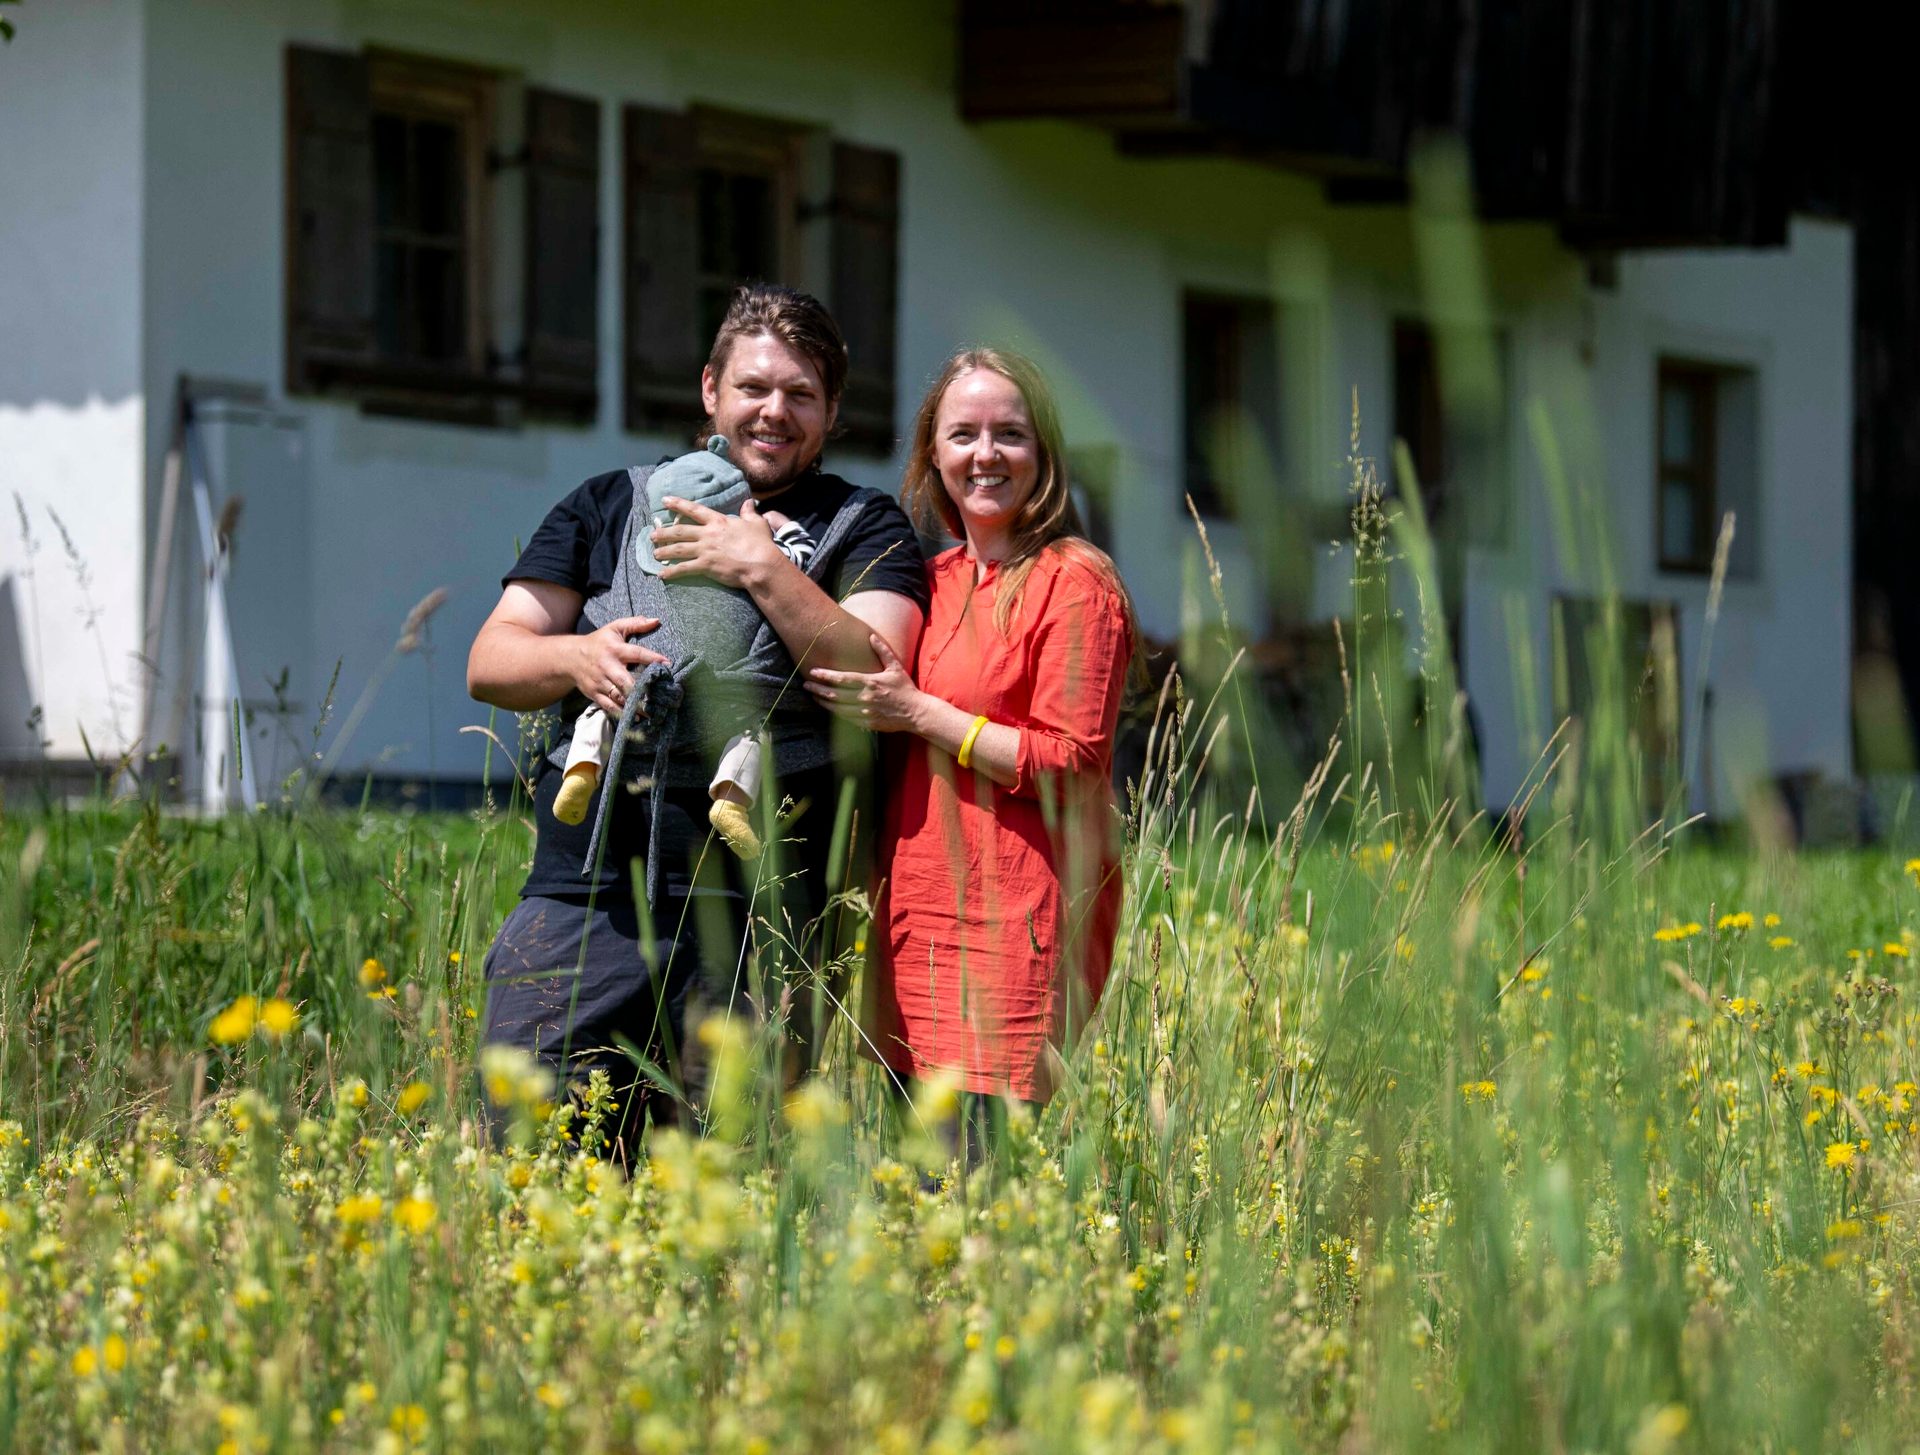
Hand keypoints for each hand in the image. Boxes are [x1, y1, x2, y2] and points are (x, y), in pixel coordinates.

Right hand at [572, 615, 668, 715]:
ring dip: (634, 705)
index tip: (667, 663)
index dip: (652, 658)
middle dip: (641, 690)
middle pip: (625, 681)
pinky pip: (609, 706)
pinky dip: (622, 713)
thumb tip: (656, 620)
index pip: (636, 653)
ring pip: (618, 696)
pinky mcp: (594, 694)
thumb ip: (635, 623)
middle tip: (660, 698)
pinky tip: (635, 718)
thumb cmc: (599, 642)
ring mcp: (600, 682)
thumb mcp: (614, 628)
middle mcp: (607, 666)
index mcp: (614, 649)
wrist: (570, 657)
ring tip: (651, 712)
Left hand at [652, 497, 785, 588]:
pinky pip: (684, 569)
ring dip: (664, 551)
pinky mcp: (706, 566)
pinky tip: (661, 575)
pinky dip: (671, 572)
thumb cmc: (761, 544)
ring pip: (678, 549)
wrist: (761, 564)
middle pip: (680, 531)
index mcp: (718, 521)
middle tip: (653, 534)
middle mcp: (708, 534)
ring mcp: (705, 550)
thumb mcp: (756, 523)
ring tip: (654, 553)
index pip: (694, 510)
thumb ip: (749, 512)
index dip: (678, 504)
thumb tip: (748, 502)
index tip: (665, 501)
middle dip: (664, 533)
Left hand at [805, 634, 924, 732]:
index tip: (813, 672)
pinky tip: (828, 708)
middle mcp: (866, 698)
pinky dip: (835, 714)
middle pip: (835, 694)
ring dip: (823, 702)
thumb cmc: (905, 689)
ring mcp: (865, 712)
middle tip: (806, 685)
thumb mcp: (895, 667)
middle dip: (818, 689)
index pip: (843, 678)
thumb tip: (871, 636)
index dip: (826, 675)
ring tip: (813, 696)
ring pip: (838, 708)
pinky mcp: (867, 723)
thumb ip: (882, 651)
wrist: (916, 712)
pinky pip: (846, 719)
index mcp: (871, 682)